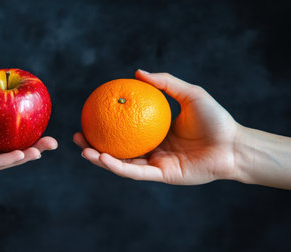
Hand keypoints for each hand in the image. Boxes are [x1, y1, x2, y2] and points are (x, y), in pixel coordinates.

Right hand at [74, 70, 240, 184]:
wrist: (234, 145)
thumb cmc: (215, 119)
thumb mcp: (189, 94)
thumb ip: (165, 83)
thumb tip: (137, 71)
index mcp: (155, 132)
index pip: (125, 130)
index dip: (105, 125)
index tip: (89, 115)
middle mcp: (152, 149)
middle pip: (117, 149)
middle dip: (94, 145)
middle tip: (78, 136)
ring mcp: (155, 164)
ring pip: (122, 163)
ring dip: (100, 158)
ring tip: (83, 149)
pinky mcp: (162, 176)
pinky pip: (135, 171)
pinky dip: (117, 166)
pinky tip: (102, 157)